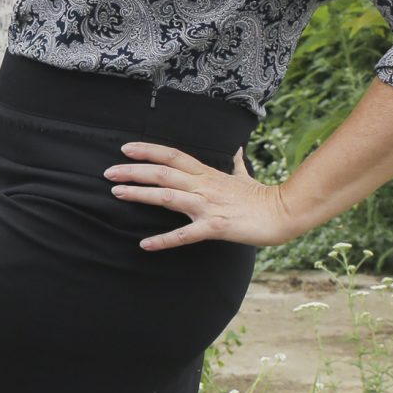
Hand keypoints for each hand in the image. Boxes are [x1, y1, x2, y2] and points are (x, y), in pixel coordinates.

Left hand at [105, 143, 302, 250]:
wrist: (283, 213)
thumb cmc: (262, 196)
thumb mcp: (245, 175)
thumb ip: (236, 163)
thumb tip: (237, 150)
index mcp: (207, 173)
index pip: (172, 155)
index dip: (148, 150)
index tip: (125, 149)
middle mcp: (204, 186)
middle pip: (163, 172)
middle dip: (134, 171)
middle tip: (108, 173)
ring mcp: (208, 206)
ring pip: (168, 196)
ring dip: (141, 194)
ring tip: (117, 194)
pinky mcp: (215, 227)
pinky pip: (184, 235)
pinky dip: (163, 240)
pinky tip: (145, 244)